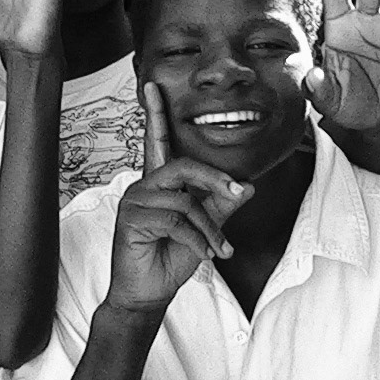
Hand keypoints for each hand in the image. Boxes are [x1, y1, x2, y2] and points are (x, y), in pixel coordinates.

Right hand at [105, 83, 247, 314]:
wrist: (149, 292)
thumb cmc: (171, 258)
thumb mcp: (205, 230)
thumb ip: (222, 206)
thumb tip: (248, 187)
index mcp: (159, 183)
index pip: (158, 142)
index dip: (156, 114)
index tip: (153, 86)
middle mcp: (144, 186)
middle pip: (183, 165)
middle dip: (215, 180)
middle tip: (237, 195)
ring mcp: (135, 201)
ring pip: (184, 200)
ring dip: (209, 227)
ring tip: (218, 249)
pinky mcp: (131, 220)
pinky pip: (176, 221)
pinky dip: (197, 240)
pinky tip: (203, 256)